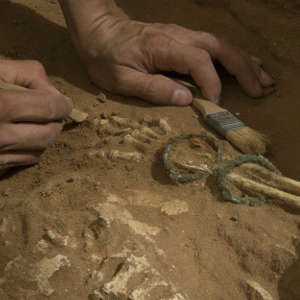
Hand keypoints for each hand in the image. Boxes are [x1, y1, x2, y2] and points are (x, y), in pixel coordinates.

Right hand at [0, 60, 72, 170]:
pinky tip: (23, 137)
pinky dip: (31, 149)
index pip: (49, 108)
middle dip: (56, 121)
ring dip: (46, 136)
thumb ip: (24, 74)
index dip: (63, 104)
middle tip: (53, 112)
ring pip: (39, 151)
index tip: (65, 102)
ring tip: (39, 123)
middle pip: (48, 134)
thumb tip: (53, 92)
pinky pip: (23, 162)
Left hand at [73, 17, 273, 104]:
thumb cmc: (106, 57)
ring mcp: (182, 35)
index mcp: (164, 48)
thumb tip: (185, 99)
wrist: (99, 32)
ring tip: (263, 78)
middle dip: (243, 69)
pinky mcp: (181, 39)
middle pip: (221, 48)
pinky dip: (232, 56)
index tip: (215, 104)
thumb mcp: (122, 79)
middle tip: (261, 88)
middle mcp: (179, 37)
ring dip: (244, 61)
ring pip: (221, 44)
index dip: (212, 84)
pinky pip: (213, 45)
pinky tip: (243, 63)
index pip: (200, 63)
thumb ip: (153, 89)